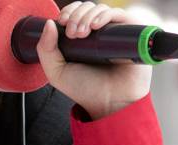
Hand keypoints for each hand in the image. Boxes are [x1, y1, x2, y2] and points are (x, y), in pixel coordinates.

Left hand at [35, 1, 151, 119]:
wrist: (109, 104)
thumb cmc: (86, 90)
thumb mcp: (56, 72)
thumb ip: (45, 50)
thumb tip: (49, 22)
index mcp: (83, 37)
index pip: (76, 12)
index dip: (69, 11)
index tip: (62, 22)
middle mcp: (100, 33)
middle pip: (88, 8)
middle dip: (76, 15)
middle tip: (73, 33)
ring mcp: (116, 33)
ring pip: (102, 9)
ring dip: (88, 15)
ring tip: (83, 33)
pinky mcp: (132, 34)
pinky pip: (120, 15)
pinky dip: (106, 15)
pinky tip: (96, 26)